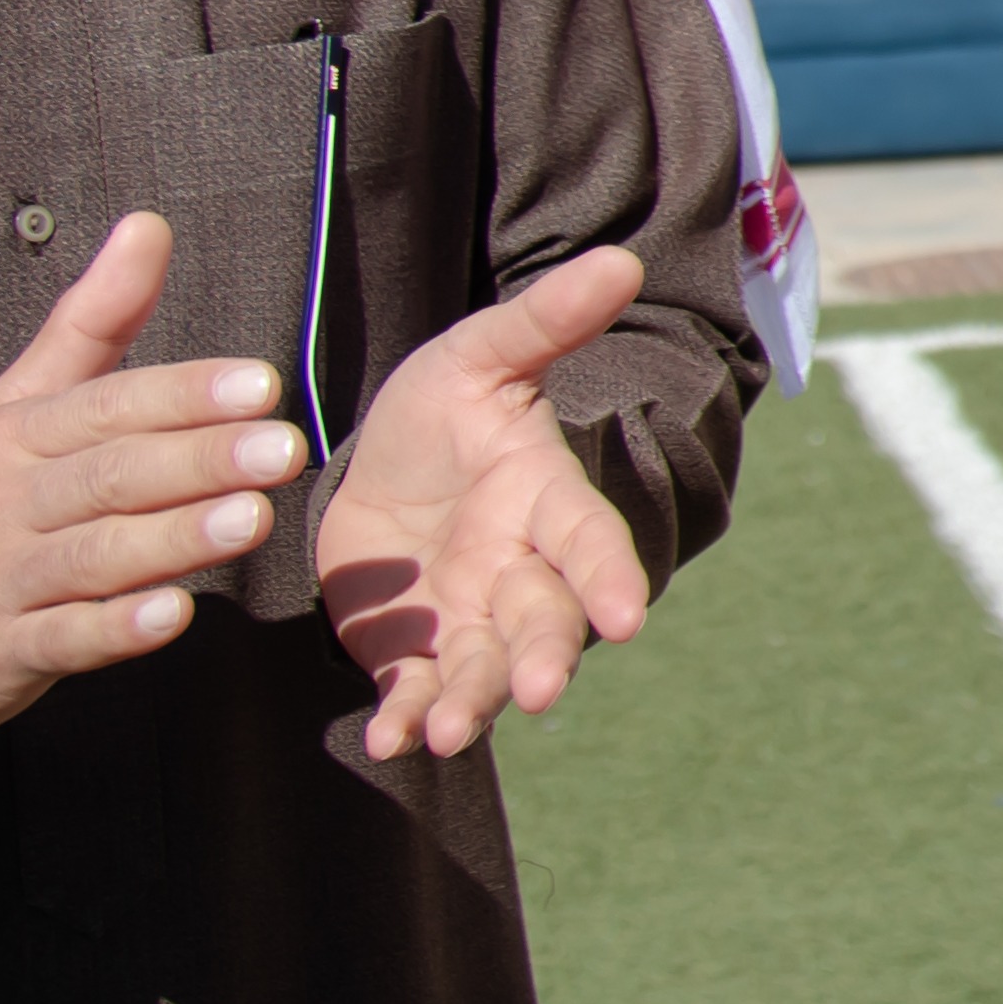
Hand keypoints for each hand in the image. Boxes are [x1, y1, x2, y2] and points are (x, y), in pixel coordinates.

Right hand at [0, 214, 300, 743]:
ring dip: (174, 538)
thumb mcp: (16, 406)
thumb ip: (93, 323)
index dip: (182, 393)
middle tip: (282, 448)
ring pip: (94, 555)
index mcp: (15, 436)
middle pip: (109, 475)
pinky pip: (64, 639)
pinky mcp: (6, 652)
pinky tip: (173, 614)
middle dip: (197, 459)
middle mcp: (6, 501)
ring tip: (252, 519)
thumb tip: (149, 225)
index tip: (260, 382)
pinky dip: (116, 629)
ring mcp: (2, 579)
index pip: (106, 406)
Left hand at [307, 248, 660, 764]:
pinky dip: (407, 721)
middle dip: (542, 655)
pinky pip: (416, 693)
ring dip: (472, 703)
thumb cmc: (443, 410)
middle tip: (538, 691)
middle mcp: (519, 570)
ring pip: (484, 668)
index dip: (609, 575)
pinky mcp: (414, 654)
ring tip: (449, 735)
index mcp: (543, 499)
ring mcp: (469, 618)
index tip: (627, 617)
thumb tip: (621, 261)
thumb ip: (543, 322)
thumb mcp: (479, 356)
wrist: (376, 469)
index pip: (588, 538)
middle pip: (544, 619)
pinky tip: (390, 743)